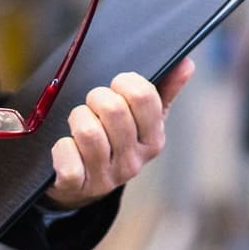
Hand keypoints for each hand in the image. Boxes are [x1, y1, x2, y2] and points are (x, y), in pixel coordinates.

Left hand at [42, 58, 194, 209]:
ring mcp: (106, 177)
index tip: (116, 85)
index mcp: (153, 141)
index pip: (144, 96)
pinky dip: (62, 146)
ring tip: (80, 123)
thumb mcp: (142, 121)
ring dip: (78, 118)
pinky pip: (67, 155)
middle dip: (97, 97)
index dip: (125, 81)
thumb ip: (164, 90)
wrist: (84, 187)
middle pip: (113, 109)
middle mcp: (133, 162)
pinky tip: (68, 148)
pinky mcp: (78, 185)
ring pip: (88, 130)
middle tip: (94, 104)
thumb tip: (186, 63)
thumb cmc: (114, 142)